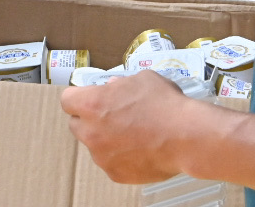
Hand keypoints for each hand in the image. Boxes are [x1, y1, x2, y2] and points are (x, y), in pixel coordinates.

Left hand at [61, 72, 199, 184]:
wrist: (186, 137)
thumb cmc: (165, 105)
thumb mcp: (141, 80)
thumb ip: (119, 85)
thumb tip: (112, 88)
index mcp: (92, 104)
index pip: (67, 100)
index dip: (79, 97)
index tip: (89, 98)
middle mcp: (91, 132)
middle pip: (76, 125)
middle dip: (89, 120)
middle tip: (111, 116)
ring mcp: (101, 156)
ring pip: (94, 145)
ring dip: (105, 139)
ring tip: (133, 134)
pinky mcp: (115, 173)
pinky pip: (110, 162)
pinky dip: (120, 156)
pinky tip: (140, 149)